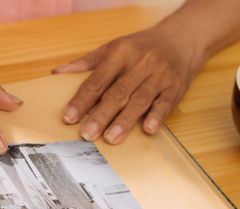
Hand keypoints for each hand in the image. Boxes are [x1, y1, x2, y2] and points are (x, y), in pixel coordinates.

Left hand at [53, 24, 204, 143]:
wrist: (182, 38)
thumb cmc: (140, 47)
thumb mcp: (112, 48)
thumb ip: (85, 63)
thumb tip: (56, 73)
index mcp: (120, 53)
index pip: (97, 80)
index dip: (81, 100)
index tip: (68, 117)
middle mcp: (140, 63)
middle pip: (117, 93)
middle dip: (100, 115)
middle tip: (87, 134)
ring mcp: (160, 75)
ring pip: (140, 100)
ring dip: (125, 121)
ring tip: (110, 138)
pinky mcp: (176, 87)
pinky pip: (166, 103)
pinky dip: (157, 116)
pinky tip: (148, 129)